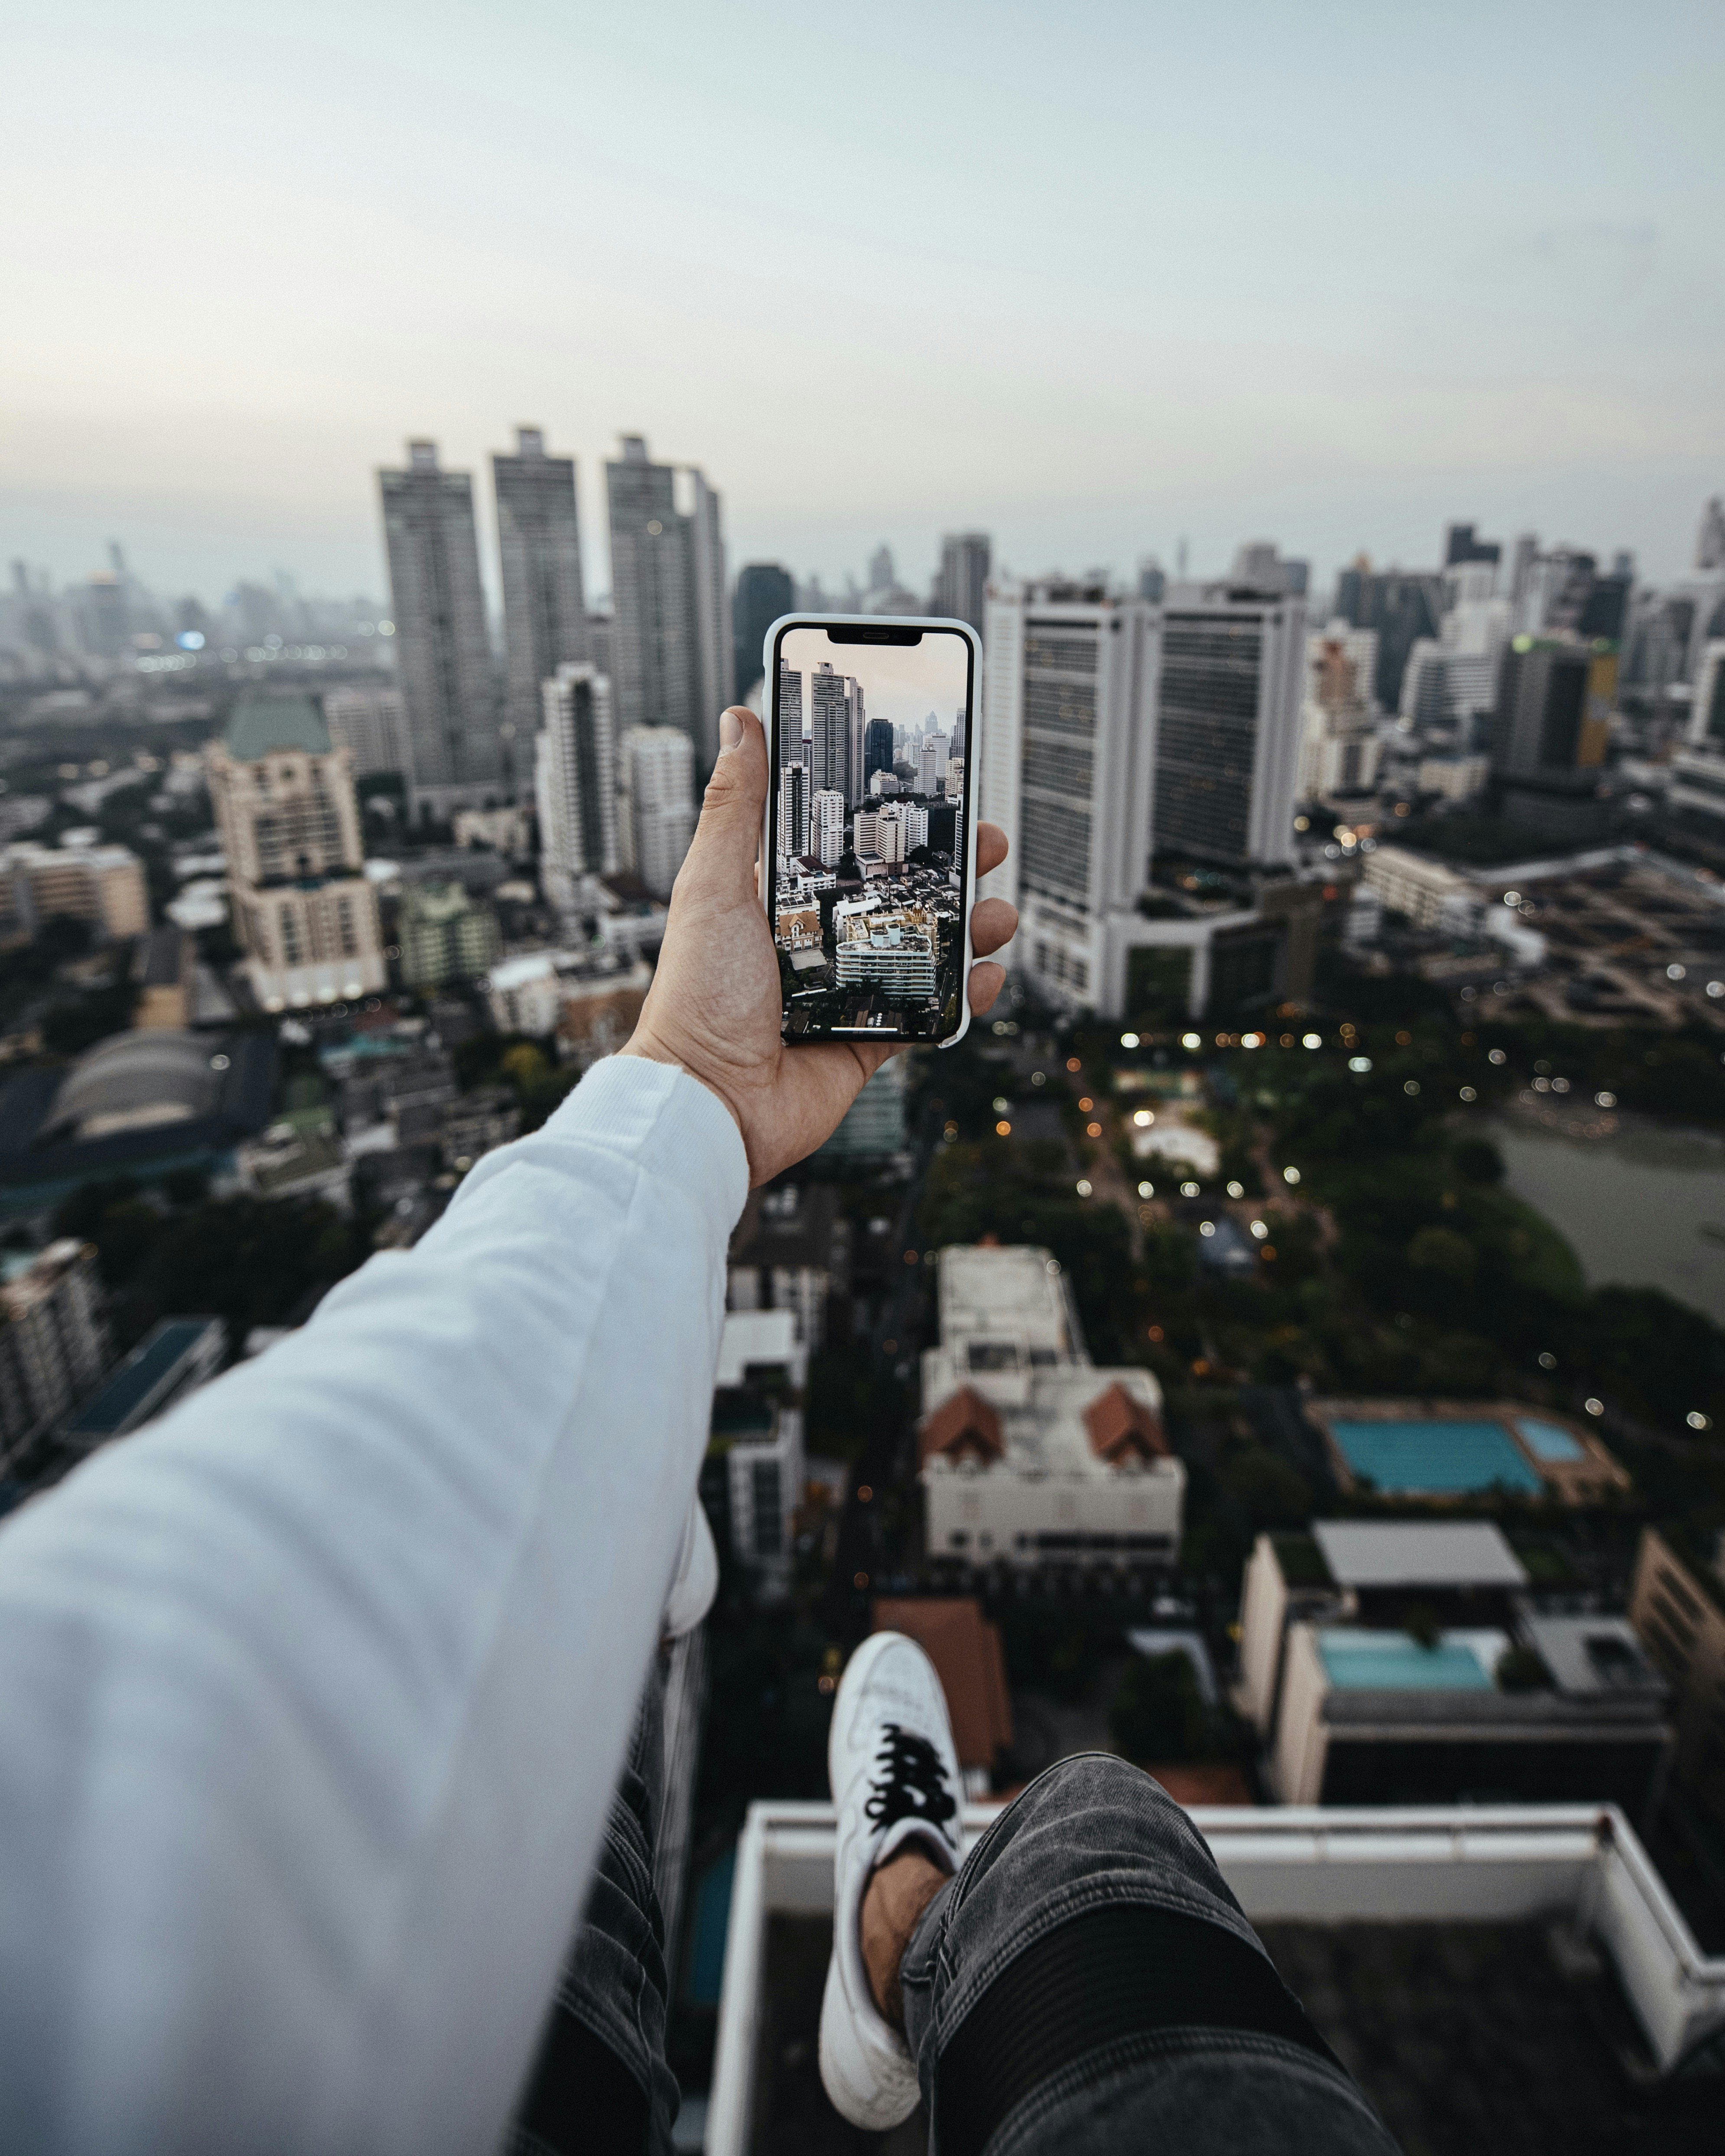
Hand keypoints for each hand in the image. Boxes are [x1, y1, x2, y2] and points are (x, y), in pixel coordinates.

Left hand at [620, 705, 1017, 1186]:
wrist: (707, 1102)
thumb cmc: (697, 996)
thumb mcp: (714, 884)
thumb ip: (734, 806)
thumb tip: (737, 720)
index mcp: (781, 899)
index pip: (848, 845)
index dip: (894, 818)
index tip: (934, 790)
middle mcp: (817, 940)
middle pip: (900, 892)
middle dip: (950, 866)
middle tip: (986, 841)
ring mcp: (846, 990)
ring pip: (925, 949)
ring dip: (969, 927)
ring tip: (997, 910)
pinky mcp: (868, 1040)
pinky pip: (928, 1012)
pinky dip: (964, 995)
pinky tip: (988, 975)